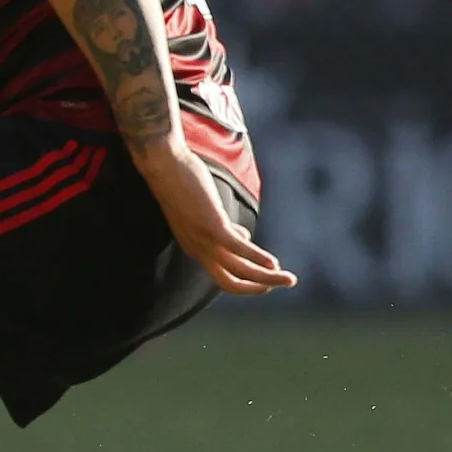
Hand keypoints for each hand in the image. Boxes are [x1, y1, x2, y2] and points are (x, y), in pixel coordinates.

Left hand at [135, 144, 294, 296]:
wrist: (162, 164)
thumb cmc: (184, 183)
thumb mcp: (206, 212)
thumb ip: (223, 227)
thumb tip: (243, 235)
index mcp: (195, 247)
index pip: (223, 274)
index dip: (247, 276)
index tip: (268, 269)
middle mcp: (197, 249)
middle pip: (229, 283)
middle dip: (257, 288)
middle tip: (281, 285)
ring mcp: (203, 239)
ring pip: (239, 270)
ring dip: (267, 278)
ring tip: (289, 280)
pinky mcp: (211, 226)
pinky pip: (239, 249)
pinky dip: (259, 258)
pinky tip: (274, 263)